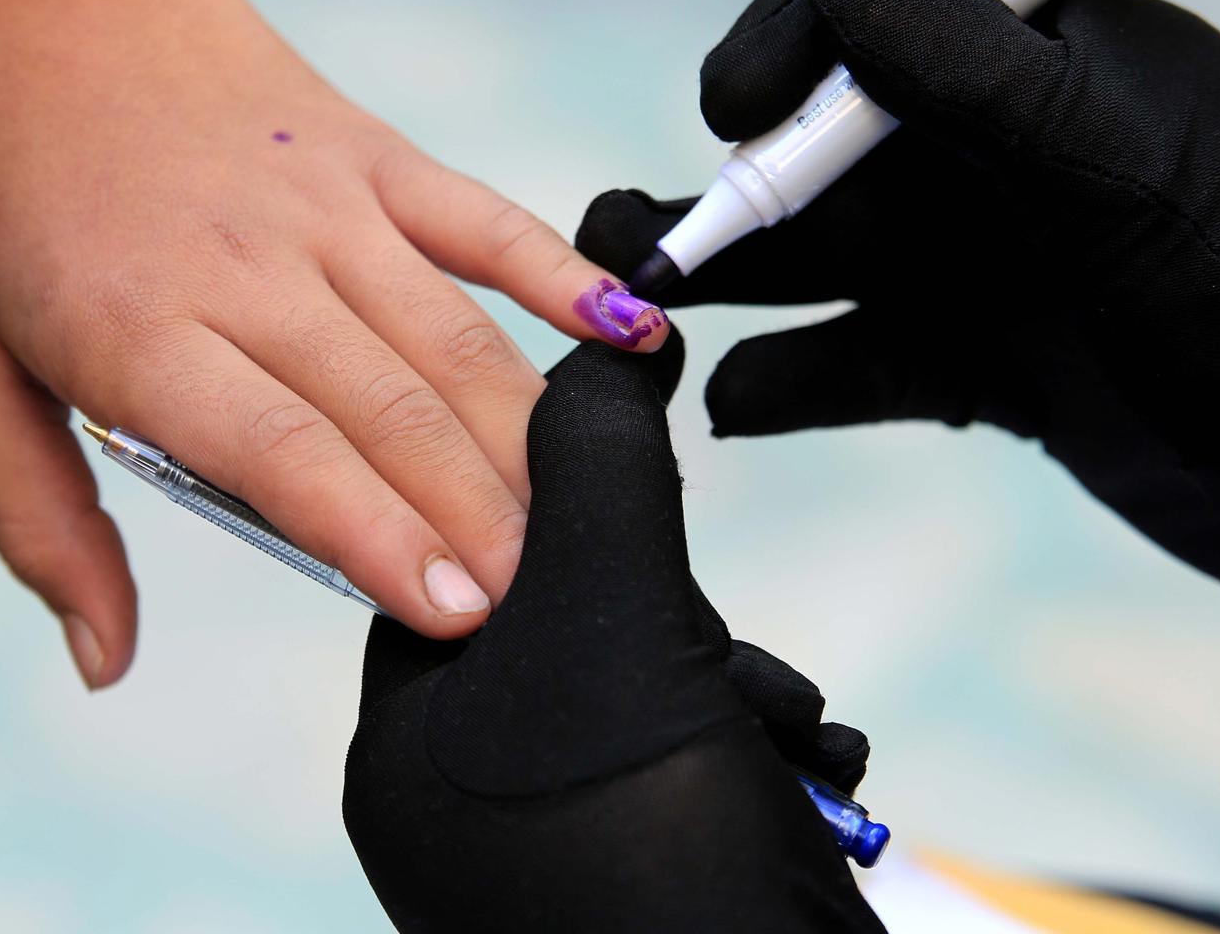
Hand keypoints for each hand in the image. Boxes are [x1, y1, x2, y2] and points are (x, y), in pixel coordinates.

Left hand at [0, 0, 663, 684]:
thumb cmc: (0, 193)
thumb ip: (38, 520)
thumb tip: (104, 661)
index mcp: (142, 329)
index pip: (285, 451)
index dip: (377, 537)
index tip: (453, 617)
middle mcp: (251, 268)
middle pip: (391, 409)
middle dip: (476, 520)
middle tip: (539, 610)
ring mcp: (328, 204)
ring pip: (454, 337)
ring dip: (524, 439)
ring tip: (583, 527)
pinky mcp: (379, 157)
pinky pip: (488, 223)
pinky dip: (567, 277)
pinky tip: (638, 336)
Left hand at [343, 339, 884, 933]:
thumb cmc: (662, 860)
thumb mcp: (622, 635)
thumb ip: (597, 476)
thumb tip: (598, 341)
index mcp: (412, 748)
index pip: (466, 562)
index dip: (567, 520)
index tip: (653, 520)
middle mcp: (466, 805)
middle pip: (571, 627)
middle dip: (682, 632)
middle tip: (728, 677)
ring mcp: (553, 857)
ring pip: (650, 698)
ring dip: (740, 694)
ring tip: (781, 736)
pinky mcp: (641, 885)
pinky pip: (694, 772)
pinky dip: (761, 758)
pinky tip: (806, 776)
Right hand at [579, 0, 1219, 634]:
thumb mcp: (1134, 177)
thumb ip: (989, 87)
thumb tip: (841, 2)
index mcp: (1052, 59)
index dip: (793, 32)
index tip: (736, 109)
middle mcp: (1005, 150)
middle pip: (826, 131)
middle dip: (729, 176)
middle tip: (636, 236)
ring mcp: (992, 259)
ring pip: (825, 250)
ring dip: (730, 273)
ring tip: (640, 313)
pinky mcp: (990, 368)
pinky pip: (859, 361)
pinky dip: (791, 381)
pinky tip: (734, 409)